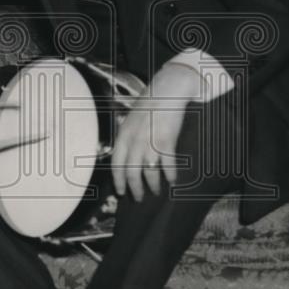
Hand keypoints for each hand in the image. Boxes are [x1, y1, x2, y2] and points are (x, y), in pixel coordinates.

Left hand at [111, 62, 199, 201]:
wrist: (168, 90)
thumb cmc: (150, 104)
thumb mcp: (130, 120)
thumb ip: (127, 137)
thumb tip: (126, 156)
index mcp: (123, 135)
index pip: (116, 164)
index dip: (118, 181)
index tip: (121, 192)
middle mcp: (134, 141)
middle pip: (131, 173)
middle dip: (135, 189)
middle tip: (139, 198)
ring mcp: (150, 142)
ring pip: (148, 173)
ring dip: (152, 185)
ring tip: (156, 191)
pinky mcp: (166, 141)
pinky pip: (167, 165)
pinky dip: (170, 175)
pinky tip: (172, 181)